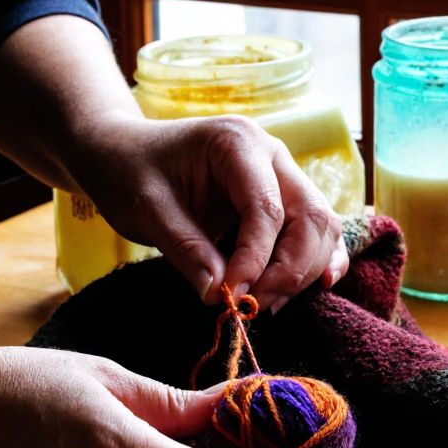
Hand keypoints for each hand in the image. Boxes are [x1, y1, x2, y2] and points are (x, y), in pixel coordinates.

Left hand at [73, 111, 348, 312]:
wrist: (125, 152)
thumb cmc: (131, 171)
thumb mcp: (147, 209)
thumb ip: (186, 249)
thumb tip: (219, 294)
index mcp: (238, 143)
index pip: (266, 208)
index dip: (255, 259)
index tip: (230, 297)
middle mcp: (273, 155)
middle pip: (310, 217)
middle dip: (289, 269)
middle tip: (254, 305)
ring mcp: (285, 175)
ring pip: (322, 228)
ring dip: (302, 271)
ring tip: (263, 302)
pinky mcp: (286, 199)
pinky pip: (319, 231)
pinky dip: (320, 259)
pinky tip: (318, 285)